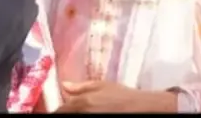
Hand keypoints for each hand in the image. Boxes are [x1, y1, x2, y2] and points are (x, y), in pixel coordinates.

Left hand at [56, 81, 177, 112]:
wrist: (141, 107)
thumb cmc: (123, 95)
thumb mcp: (102, 85)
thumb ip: (81, 86)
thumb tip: (64, 84)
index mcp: (82, 101)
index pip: (60, 110)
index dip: (60, 110)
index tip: (61, 110)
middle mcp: (83, 112)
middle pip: (64, 115)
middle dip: (65, 113)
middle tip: (72, 110)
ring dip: (73, 115)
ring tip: (85, 111)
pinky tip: (92, 114)